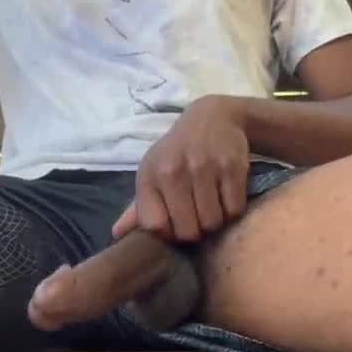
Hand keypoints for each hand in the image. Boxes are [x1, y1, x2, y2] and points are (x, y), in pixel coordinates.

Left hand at [112, 95, 251, 243]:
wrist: (213, 117)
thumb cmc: (178, 151)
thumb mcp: (153, 171)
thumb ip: (138, 206)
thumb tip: (117, 233)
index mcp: (150, 175)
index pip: (155, 225)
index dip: (168, 234)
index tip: (176, 225)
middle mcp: (173, 171)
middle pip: (188, 231)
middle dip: (195, 232)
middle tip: (199, 217)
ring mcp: (203, 168)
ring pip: (212, 223)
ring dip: (215, 221)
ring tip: (213, 205)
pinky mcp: (231, 167)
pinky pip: (234, 210)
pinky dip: (233, 210)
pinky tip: (226, 196)